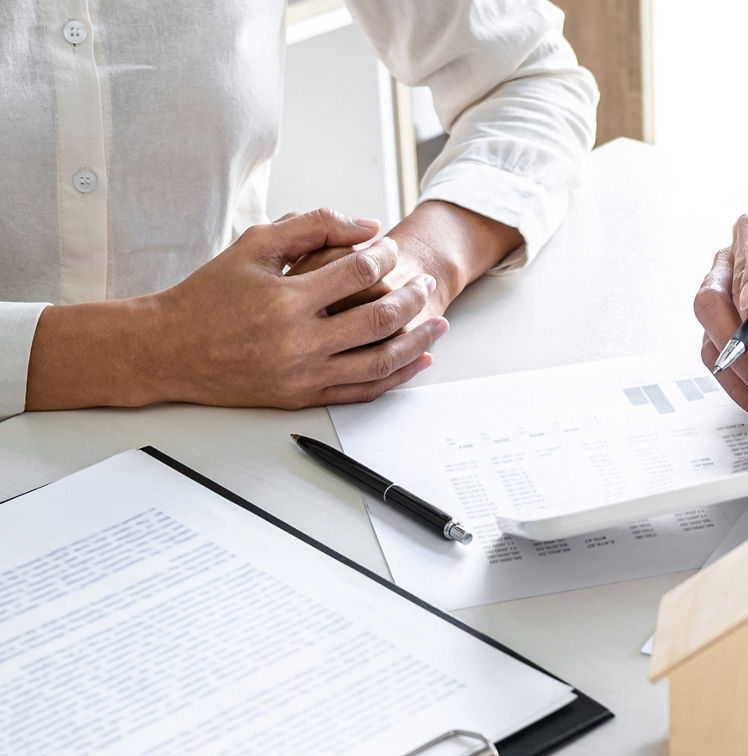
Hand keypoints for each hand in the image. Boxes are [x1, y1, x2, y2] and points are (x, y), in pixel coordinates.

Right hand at [110, 209, 436, 407]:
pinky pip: (363, 391)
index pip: (359, 273)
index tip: (392, 248)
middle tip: (426, 284)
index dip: (385, 256)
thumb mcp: (255, 245)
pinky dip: (397, 376)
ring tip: (438, 324)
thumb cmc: (210, 294)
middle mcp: (298, 340)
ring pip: (380, 361)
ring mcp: (303, 374)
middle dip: (412, 297)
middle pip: (379, 318)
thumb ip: (312, 226)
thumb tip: (367, 225)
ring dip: (418, 341)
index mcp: (286, 299)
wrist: (169, 350)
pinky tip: (417, 361)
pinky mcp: (302, 397)